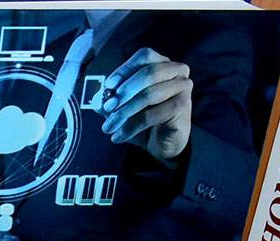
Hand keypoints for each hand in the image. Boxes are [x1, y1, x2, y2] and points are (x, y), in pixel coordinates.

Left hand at [100, 47, 192, 163]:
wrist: (162, 144)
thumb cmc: (144, 120)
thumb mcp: (123, 107)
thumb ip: (111, 99)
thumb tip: (96, 98)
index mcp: (162, 64)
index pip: (144, 56)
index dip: (125, 70)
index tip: (108, 86)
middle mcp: (177, 71)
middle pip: (148, 73)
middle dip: (123, 92)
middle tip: (107, 108)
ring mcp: (183, 87)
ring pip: (149, 94)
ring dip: (124, 112)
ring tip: (109, 127)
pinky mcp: (183, 106)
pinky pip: (152, 114)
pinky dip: (131, 126)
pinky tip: (120, 136)